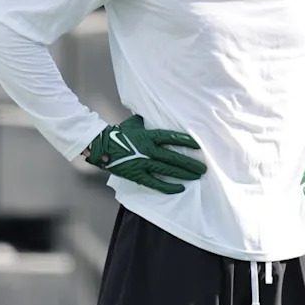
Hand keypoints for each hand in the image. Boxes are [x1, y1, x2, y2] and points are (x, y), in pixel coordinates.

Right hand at [84, 115, 206, 193]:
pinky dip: (168, 186)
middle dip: (190, 163)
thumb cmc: (118, 133)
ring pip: (168, 170)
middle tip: (204, 168)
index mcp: (149, 136)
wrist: (101, 146)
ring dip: (184, 173)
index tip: (199, 146)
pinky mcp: (138, 175)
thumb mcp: (134, 123)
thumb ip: (146, 121)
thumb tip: (153, 115)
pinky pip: (156, 183)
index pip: (172, 138)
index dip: (186, 141)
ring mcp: (143, 163)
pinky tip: (180, 188)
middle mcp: (149, 150)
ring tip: (197, 176)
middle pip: (174, 157)